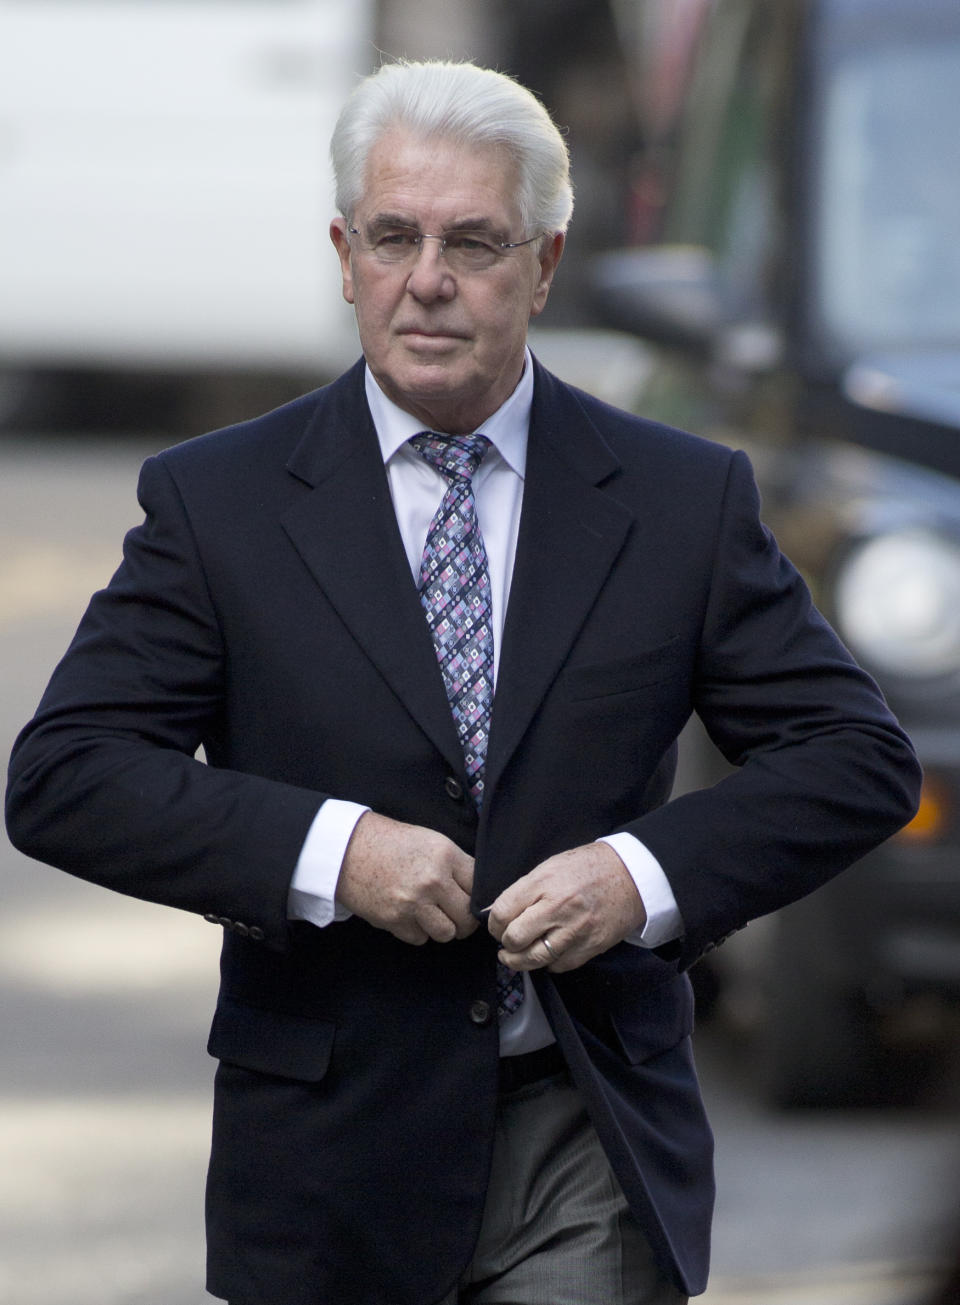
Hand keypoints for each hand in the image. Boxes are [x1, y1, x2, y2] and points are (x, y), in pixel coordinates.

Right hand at [336, 811, 477, 945]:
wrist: (348, 849)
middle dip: (463, 919)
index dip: (476, 896)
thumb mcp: (429, 841)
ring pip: (447, 933)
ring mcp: (414, 903)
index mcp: (445, 855)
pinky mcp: (395, 920)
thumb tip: (476, 891)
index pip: (479, 888)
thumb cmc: (390, 843)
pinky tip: (408, 914)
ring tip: (430, 914)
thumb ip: (454, 864)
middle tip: (454, 914)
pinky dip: (417, 931)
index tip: (469, 899)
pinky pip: (420, 938)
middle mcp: (433, 880)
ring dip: (441, 927)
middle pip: (467, 917)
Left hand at [487, 843, 645, 972]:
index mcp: (543, 883)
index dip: (493, 924)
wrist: (631, 876)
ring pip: (534, 959)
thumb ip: (524, 889)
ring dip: (519, 961)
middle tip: (506, 942)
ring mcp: (575, 930)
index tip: (496, 926)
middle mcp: (558, 908)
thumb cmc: (588, 868)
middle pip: (515, 939)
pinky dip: (548, 963)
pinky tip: (546, 954)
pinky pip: (559, 965)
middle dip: (505, 944)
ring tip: (516, 956)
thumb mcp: (550, 866)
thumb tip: (498, 912)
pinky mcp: (590, 946)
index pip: (502, 912)